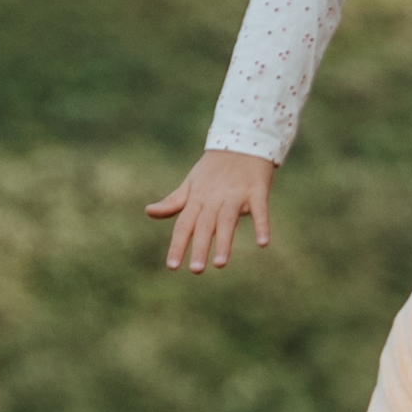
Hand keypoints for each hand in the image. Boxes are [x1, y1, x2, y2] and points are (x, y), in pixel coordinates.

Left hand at [147, 148, 279, 274]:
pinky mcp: (257, 190)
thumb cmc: (214, 169)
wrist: (243, 141)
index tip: (172, 266)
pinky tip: (263, 243)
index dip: (178, 245)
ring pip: (228, 219)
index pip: (184, 224)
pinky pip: (260, 210)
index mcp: (197, 198)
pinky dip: (262, 225)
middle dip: (200, 246)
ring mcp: (236, 194)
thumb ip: (173, 202)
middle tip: (196, 270)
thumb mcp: (191, 184)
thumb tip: (148, 212)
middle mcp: (214, 198)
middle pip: (205, 225)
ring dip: (224, 241)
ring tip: (220, 263)